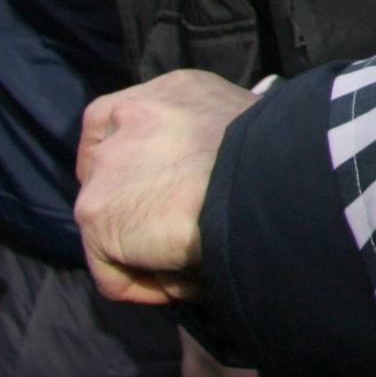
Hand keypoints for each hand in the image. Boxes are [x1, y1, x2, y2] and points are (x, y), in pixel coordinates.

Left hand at [74, 69, 258, 304]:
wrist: (269, 180)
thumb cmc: (280, 159)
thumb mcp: (244, 130)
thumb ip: (210, 147)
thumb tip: (209, 188)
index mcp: (170, 91)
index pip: (122, 122)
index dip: (136, 167)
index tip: (161, 195)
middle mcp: (129, 114)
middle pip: (104, 172)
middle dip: (136, 208)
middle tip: (177, 235)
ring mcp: (106, 162)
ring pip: (110, 224)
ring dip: (147, 249)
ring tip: (195, 264)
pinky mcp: (96, 210)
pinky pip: (111, 271)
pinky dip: (146, 285)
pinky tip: (189, 281)